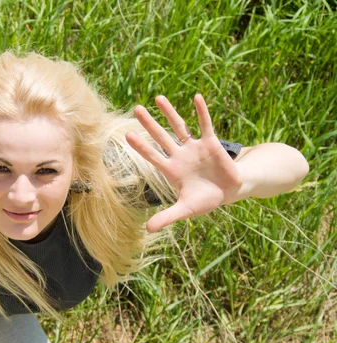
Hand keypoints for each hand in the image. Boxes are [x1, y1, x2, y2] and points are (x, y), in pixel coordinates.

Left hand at [125, 94, 243, 232]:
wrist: (230, 192)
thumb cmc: (205, 200)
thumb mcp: (185, 210)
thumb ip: (167, 217)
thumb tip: (148, 230)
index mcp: (170, 170)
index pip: (152, 156)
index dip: (141, 146)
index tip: (127, 135)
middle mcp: (179, 155)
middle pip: (161, 136)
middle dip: (149, 123)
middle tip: (136, 108)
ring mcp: (194, 148)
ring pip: (179, 127)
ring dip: (169, 113)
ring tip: (158, 98)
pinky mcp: (211, 143)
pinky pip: (205, 125)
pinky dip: (201, 112)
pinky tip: (196, 97)